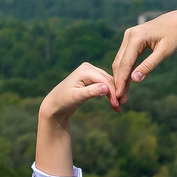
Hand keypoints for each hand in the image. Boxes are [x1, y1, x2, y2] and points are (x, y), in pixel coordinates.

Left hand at [35, 62, 112, 176]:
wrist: (55, 105)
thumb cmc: (63, 101)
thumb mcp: (77, 97)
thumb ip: (91, 92)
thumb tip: (106, 88)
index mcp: (85, 70)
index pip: (105, 79)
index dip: (113, 92)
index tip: (118, 104)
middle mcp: (89, 68)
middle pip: (108, 80)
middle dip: (115, 94)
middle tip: (121, 107)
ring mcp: (90, 73)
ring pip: (109, 83)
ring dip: (114, 95)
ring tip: (118, 108)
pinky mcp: (92, 79)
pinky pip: (105, 86)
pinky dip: (110, 95)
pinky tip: (114, 105)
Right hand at [108, 10, 176, 107]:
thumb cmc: (176, 37)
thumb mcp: (164, 53)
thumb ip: (149, 66)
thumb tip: (134, 80)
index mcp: (136, 37)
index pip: (125, 63)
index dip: (121, 81)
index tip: (118, 96)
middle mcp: (129, 34)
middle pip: (119, 62)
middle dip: (119, 82)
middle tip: (119, 100)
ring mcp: (129, 35)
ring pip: (120, 60)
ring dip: (121, 77)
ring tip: (123, 94)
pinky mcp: (132, 39)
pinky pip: (126, 57)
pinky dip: (126, 70)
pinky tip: (127, 82)